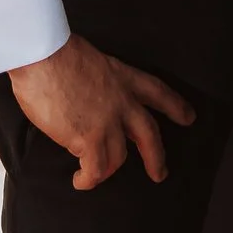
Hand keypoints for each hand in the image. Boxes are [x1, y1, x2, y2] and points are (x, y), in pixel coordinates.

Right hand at [7, 35, 194, 190]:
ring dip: (106, 171)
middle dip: (156, 156)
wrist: (44, 55)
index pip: (156, 91)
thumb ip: (98, 82)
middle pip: (149, 134)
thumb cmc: (56, 51)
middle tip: (160, 173)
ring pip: (118, 158)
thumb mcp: (91, 61)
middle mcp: (121, 102)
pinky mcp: (89, 140)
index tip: (188, 117)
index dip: (174, 106)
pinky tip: (80, 181)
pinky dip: (88, 179)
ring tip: (94, 176)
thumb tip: (86, 98)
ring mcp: (108, 123)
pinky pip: (95, 170)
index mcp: (122, 76)